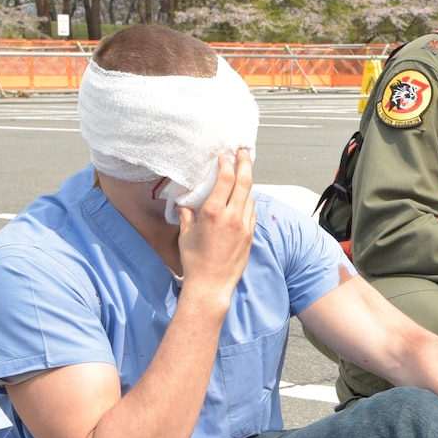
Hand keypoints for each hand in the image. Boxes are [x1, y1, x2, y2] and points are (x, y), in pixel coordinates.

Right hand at [177, 150, 256, 297]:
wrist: (211, 286)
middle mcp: (231, 216)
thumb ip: (187, 215)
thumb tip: (186, 204)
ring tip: (241, 175)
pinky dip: (248, 203)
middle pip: (244, 181)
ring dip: (246, 184)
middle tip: (243, 151)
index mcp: (212, 212)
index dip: (227, 163)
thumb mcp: (185, 235)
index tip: (225, 155)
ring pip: (250, 196)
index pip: (225, 179)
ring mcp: (244, 226)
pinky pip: (252, 213)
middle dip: (245, 163)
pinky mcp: (250, 236)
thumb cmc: (194, 262)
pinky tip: (243, 201)